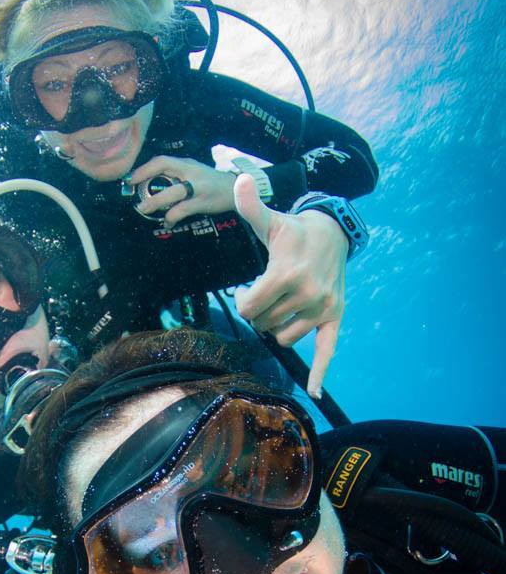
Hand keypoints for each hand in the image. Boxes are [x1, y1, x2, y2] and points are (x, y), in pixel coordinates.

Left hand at [130, 156, 235, 225]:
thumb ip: (176, 175)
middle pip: (164, 168)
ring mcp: (197, 187)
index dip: (145, 167)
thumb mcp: (194, 172)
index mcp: (186, 163)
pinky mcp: (202, 202)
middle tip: (131, 189)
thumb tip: (151, 184)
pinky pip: (182, 210)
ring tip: (143, 209)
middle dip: (144, 177)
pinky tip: (167, 223)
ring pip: (172, 192)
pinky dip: (171, 217)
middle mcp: (191, 171)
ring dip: (155, 201)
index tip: (131, 178)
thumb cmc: (210, 182)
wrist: (236, 189)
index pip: (162, 160)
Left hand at [233, 175, 348, 397]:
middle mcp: (307, 294)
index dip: (244, 301)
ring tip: (285, 303)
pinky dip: (319, 372)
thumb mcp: (269, 222)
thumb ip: (249, 207)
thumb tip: (238, 181)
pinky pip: (326, 350)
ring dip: (278, 325)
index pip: (250, 307)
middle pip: (264, 323)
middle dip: (261, 310)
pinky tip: (312, 391)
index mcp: (286, 274)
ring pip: (283, 336)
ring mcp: (323, 308)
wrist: (332, 234)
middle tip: (271, 291)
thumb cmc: (292, 231)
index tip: (250, 289)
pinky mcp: (335, 318)